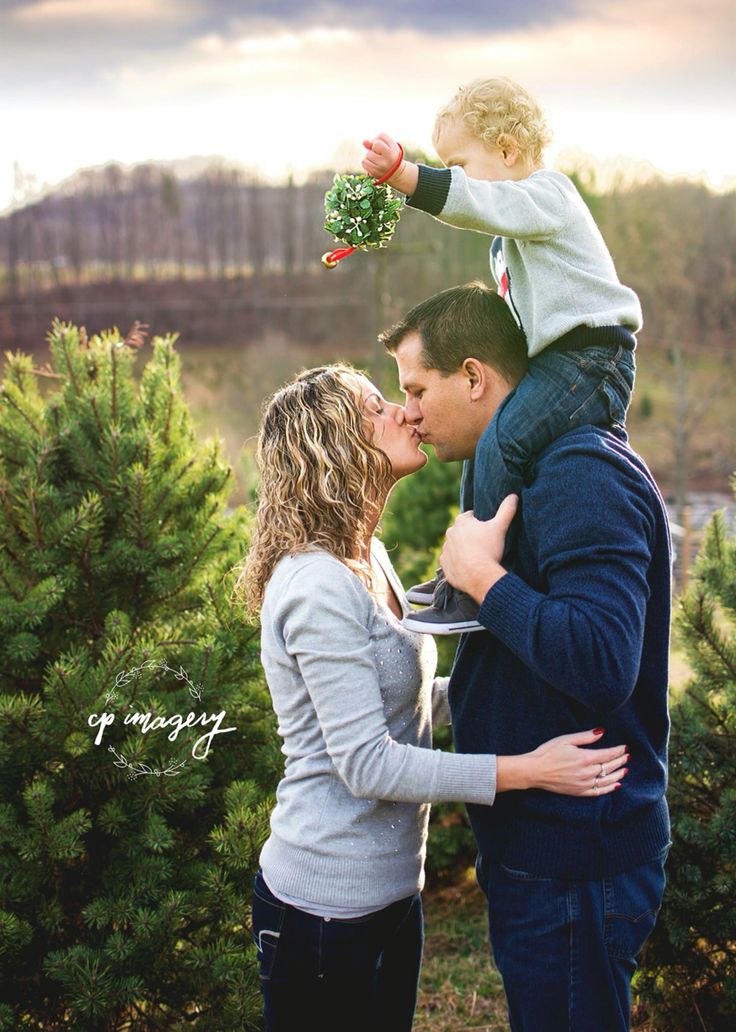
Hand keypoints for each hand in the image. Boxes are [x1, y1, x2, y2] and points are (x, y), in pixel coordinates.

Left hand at [361, 133, 417, 194]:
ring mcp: (382, 165)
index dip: (380, 139)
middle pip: (375, 144)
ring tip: (377, 160)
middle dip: (375, 147)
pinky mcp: (375, 172)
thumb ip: (375, 143)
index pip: (382, 135)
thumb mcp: (388, 147)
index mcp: (394, 149)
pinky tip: (372, 164)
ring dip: (370, 156)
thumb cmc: (390, 157)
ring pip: (368, 154)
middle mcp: (389, 157)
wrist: (396, 173)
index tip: (384, 145)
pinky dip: (366, 162)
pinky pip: (364, 162)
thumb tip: (364, 141)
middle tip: (379, 153)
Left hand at [439, 495, 517, 602]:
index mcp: (462, 521)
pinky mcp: (445, 564)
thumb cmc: (489, 549)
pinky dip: (458, 562)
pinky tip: (469, 566)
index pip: (471, 516)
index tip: (487, 530)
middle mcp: (450, 533)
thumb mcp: (500, 527)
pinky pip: (451, 561)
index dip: (480, 522)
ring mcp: (446, 549)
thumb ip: (506, 510)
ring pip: (455, 546)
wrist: (479, 576)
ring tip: (477, 557)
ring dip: (463, 549)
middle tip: (484, 544)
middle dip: (471, 535)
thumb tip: (513, 496)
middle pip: (462, 531)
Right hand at [497, 729, 628, 795]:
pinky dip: (609, 788)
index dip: (618, 751)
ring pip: (607, 780)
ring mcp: (584, 784)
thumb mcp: (566, 739)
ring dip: (619, 774)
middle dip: (621, 761)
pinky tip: (616, 785)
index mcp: (585, 758)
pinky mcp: (579, 792)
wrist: (535, 771)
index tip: (625, 747)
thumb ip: (586, 737)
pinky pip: (599, 791)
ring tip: (625, 769)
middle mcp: (587, 772)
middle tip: (627, 756)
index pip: (608, 755)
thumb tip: (601, 731)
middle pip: (610, 767)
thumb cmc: (548, 752)